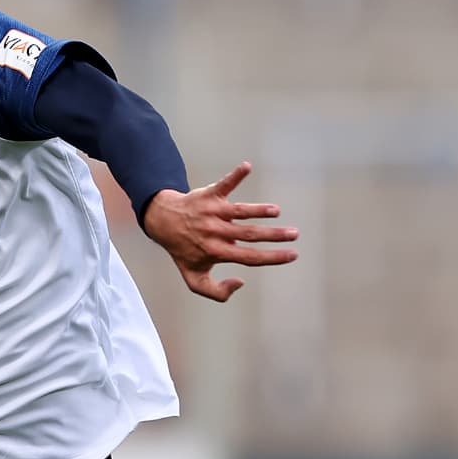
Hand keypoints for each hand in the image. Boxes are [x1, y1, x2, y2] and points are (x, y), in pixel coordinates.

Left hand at [141, 162, 298, 301]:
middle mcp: (214, 231)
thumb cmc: (184, 250)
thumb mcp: (194, 278)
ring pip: (240, 211)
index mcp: (215, 252)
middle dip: (274, 235)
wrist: (162, 222)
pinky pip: (223, 184)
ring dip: (259, 209)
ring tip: (276, 211)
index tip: (293, 255)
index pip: (249, 257)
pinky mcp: (209, 195)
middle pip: (249, 234)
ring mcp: (212, 212)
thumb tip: (241, 282)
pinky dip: (235, 175)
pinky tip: (247, 166)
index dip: (272, 257)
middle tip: (294, 233)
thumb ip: (216, 292)